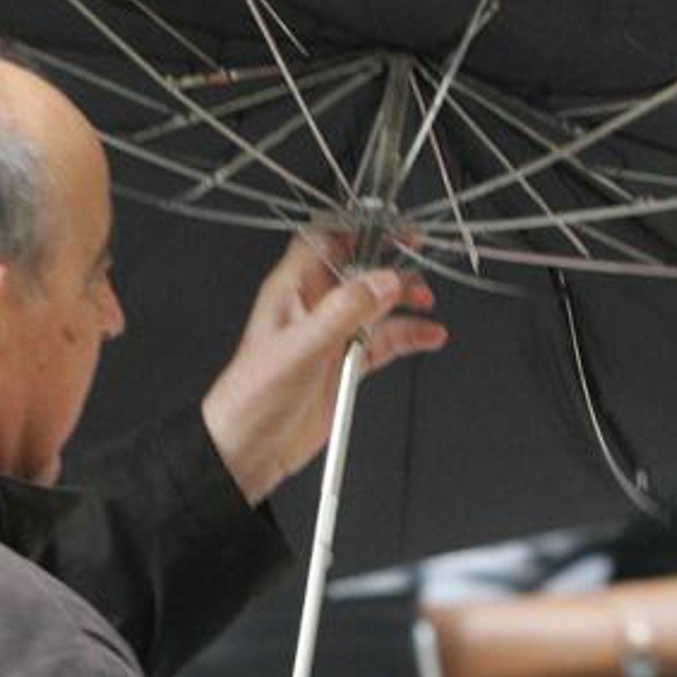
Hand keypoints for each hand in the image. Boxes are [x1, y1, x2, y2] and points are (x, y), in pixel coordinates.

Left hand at [201, 231, 447, 506]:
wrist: (248, 450)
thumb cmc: (252, 396)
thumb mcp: (301, 347)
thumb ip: (345, 311)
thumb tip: (383, 281)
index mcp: (292, 290)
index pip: (326, 240)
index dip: (357, 228)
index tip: (391, 227)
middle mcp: (313, 308)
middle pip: (359, 269)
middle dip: (390, 262)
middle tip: (419, 257)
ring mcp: (331, 336)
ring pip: (377, 304)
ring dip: (404, 300)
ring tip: (425, 302)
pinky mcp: (345, 365)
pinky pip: (384, 341)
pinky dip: (409, 336)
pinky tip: (428, 335)